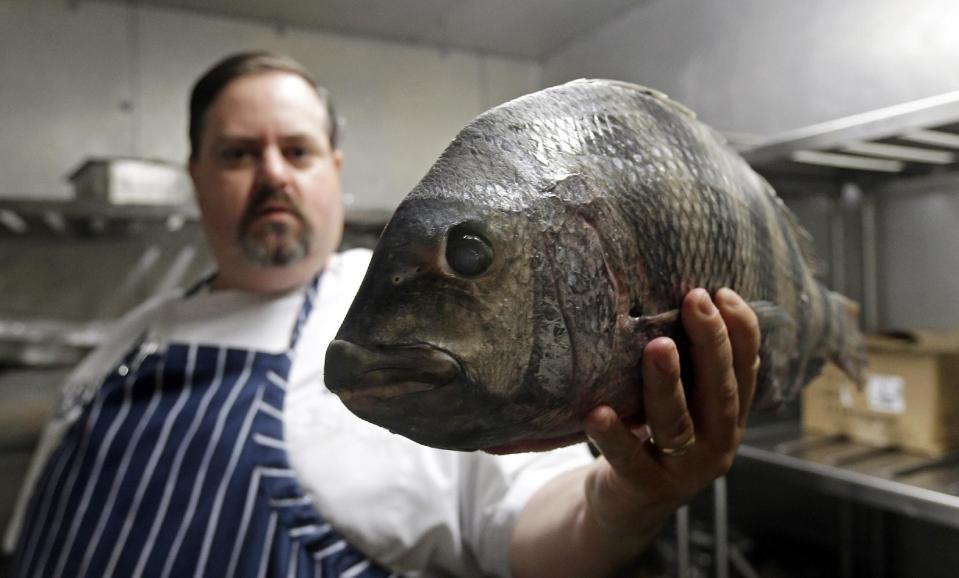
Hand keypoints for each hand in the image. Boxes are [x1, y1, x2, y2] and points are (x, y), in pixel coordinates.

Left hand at [582, 287, 759, 532]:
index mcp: (728, 418)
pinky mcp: (644, 488)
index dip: (741, 332)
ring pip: (677, 424)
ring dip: (668, 384)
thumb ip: (688, 368)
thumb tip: (682, 298)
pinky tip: (596, 413)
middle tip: (696, 299)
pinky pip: (629, 459)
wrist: (624, 508)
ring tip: (657, 347)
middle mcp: (716, 444)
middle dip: (710, 344)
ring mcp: (682, 471)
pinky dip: (614, 436)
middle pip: (719, 392)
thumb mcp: (681, 403)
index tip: (723, 292)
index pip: (745, 370)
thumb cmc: (652, 437)